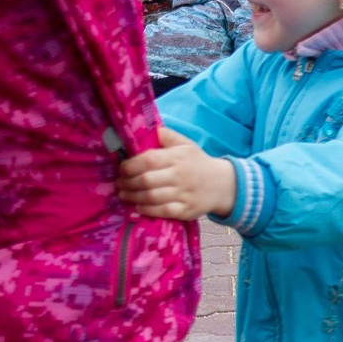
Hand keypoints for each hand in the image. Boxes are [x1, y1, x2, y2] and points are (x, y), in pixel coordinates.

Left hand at [116, 127, 235, 219]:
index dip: (130, 165)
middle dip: (127, 182)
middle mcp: (181, 175)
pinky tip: (138, 206)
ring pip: (151, 197)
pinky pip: (163, 212)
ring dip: (133, 196)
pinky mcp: (187, 210)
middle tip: (119, 183)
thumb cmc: (197, 162)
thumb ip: (165, 136)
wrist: (223, 184)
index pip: (148, 160)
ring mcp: (184, 194)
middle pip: (146, 180)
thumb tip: (142, 130)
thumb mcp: (185, 144)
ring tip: (124, 194)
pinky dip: (147, 210)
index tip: (121, 169)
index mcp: (178, 157)